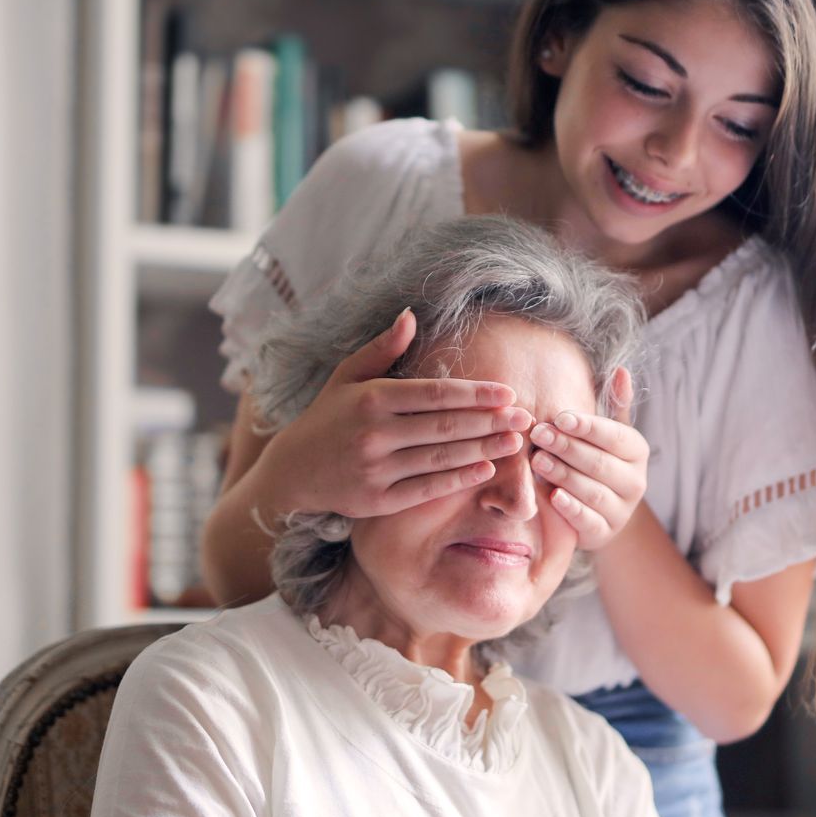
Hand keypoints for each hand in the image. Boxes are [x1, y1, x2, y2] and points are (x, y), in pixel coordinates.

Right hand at [263, 309, 532, 518]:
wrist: (291, 471)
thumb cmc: (326, 418)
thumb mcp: (346, 376)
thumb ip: (383, 348)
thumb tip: (411, 315)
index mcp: (371, 398)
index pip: (434, 394)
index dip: (475, 394)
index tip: (506, 392)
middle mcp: (374, 434)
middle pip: (445, 426)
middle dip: (489, 421)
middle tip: (524, 416)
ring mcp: (376, 469)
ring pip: (441, 458)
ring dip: (483, 450)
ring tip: (515, 442)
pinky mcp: (377, 501)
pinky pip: (426, 489)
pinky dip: (459, 480)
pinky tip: (486, 470)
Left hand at [527, 367, 649, 549]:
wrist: (600, 511)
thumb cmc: (597, 459)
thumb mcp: (607, 433)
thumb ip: (613, 405)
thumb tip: (621, 370)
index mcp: (637, 451)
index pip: (615, 436)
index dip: (587, 427)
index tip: (559, 417)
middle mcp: (636, 481)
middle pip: (600, 463)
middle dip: (568, 447)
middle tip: (539, 434)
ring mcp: (621, 510)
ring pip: (593, 491)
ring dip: (564, 474)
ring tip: (538, 460)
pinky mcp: (604, 533)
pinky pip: (588, 521)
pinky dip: (571, 509)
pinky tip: (553, 496)